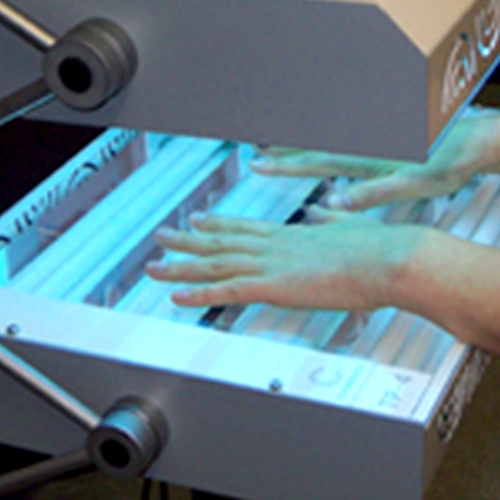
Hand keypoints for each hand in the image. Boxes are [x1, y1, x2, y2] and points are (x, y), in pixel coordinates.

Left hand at [145, 207, 423, 309]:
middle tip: (162, 235)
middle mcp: (273, 245)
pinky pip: (228, 291)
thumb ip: (330, 218)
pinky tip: (178, 296)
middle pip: (220, 242)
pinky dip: (199, 293)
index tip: (197, 220)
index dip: (216, 225)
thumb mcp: (348, 228)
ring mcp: (271, 264)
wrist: (389, 258)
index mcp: (290, 235)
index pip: (243, 228)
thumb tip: (322, 211)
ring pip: (215, 265)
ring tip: (155, 265)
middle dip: (187, 240)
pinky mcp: (276, 287)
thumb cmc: (376, 247)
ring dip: (181, 266)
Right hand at [252, 114, 499, 209]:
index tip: (257, 164)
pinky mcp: (374, 140)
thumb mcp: (408, 185)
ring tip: (273, 142)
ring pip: (321, 139)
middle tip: (254, 148)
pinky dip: (317, 139)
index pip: (311, 160)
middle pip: (310, 144)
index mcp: (362, 158)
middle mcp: (359, 144)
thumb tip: (332, 201)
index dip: (282, 165)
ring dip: (295, 141)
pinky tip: (312, 143)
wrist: (470, 143)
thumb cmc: (444, 165)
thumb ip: (370, 193)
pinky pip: (337, 139)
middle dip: (280, 148)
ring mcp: (365, 140)